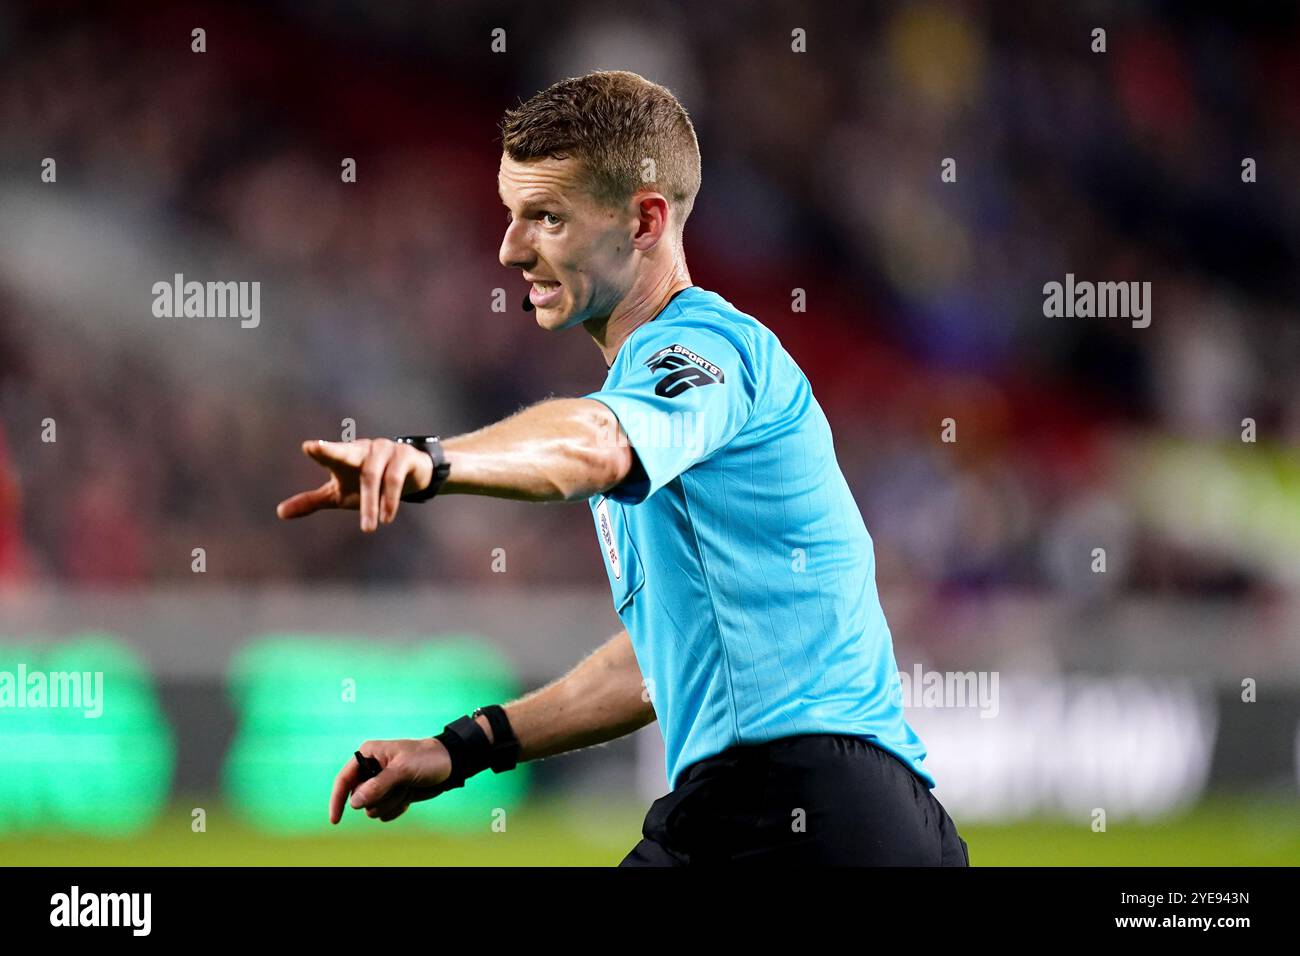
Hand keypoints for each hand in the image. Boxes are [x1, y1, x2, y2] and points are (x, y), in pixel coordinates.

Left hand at [276, 438, 433, 531]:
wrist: (412, 474)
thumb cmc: (367, 483)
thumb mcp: (339, 493)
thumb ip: (311, 501)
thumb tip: (279, 513)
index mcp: (345, 456)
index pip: (330, 453)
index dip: (321, 450)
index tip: (308, 447)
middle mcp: (363, 449)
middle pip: (346, 454)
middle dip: (332, 452)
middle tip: (315, 449)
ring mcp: (385, 449)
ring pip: (373, 476)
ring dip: (370, 504)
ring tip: (368, 529)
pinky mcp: (405, 456)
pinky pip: (395, 478)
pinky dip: (390, 499)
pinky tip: (386, 518)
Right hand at [329, 737, 453, 823]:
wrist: (449, 765)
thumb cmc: (427, 759)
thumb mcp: (403, 770)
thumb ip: (378, 786)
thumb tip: (354, 802)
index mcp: (368, 754)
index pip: (344, 779)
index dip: (337, 800)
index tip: (336, 820)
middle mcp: (371, 769)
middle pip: (360, 798)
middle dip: (381, 798)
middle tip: (401, 785)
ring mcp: (381, 784)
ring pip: (373, 808)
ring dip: (392, 802)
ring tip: (408, 787)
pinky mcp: (391, 795)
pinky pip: (384, 813)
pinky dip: (397, 807)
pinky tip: (410, 794)